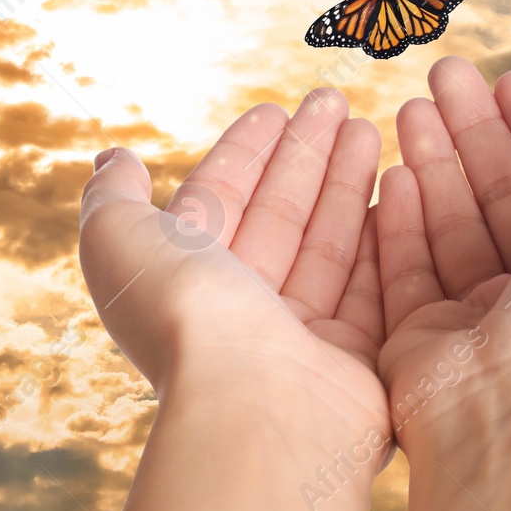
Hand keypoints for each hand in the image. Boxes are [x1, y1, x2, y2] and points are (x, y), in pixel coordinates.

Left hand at [78, 89, 390, 510]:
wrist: (259, 409)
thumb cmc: (187, 322)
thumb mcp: (120, 244)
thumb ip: (113, 198)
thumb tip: (112, 161)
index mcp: (186, 283)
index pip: (220, 201)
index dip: (245, 152)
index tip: (275, 109)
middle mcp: (241, 310)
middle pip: (278, 214)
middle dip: (305, 155)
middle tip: (336, 100)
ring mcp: (301, 334)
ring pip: (327, 242)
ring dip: (346, 181)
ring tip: (369, 125)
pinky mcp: (356, 354)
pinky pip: (373, 282)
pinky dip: (383, 232)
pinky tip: (398, 185)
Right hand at [376, 57, 510, 510]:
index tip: (506, 78)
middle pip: (505, 190)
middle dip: (476, 128)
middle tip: (442, 72)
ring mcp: (481, 315)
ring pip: (453, 220)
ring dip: (434, 159)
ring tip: (408, 106)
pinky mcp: (423, 336)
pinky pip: (408, 264)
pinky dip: (401, 217)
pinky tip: (392, 171)